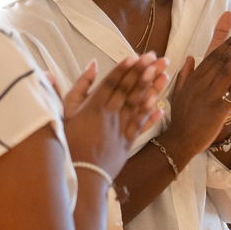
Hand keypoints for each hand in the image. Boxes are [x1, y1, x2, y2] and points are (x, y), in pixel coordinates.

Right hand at [62, 54, 169, 177]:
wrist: (78, 173)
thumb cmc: (67, 141)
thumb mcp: (65, 110)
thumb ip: (78, 87)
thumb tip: (91, 64)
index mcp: (94, 106)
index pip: (112, 82)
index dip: (125, 68)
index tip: (136, 56)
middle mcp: (110, 115)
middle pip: (128, 90)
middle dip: (143, 72)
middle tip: (157, 57)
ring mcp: (120, 128)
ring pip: (138, 105)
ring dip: (152, 88)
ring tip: (164, 74)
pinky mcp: (127, 142)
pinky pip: (141, 126)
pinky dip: (151, 115)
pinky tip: (161, 105)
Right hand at [162, 27, 230, 163]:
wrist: (179, 140)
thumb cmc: (180, 118)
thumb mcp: (177, 92)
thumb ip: (184, 74)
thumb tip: (190, 57)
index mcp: (193, 80)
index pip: (211, 57)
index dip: (224, 44)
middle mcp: (201, 85)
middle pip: (220, 60)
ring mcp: (210, 96)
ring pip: (227, 72)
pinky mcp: (218, 110)